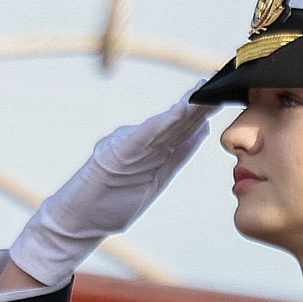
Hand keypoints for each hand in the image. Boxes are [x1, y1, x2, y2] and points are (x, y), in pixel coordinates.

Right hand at [9, 81, 218, 284]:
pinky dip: (162, 123)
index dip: (205, 110)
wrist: (77, 221)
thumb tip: (199, 130)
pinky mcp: (115, 154)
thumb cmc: (112, 203)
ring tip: (204, 90)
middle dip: (201, 102)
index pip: (186, 127)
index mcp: (155, 152)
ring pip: (165, 124)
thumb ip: (175, 154)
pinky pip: (144, 137)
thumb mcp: (154, 178)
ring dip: (186, 108)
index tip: (225, 92)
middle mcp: (143, 144)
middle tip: (221, 79)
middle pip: (179, 121)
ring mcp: (129, 147)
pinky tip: (178, 112)